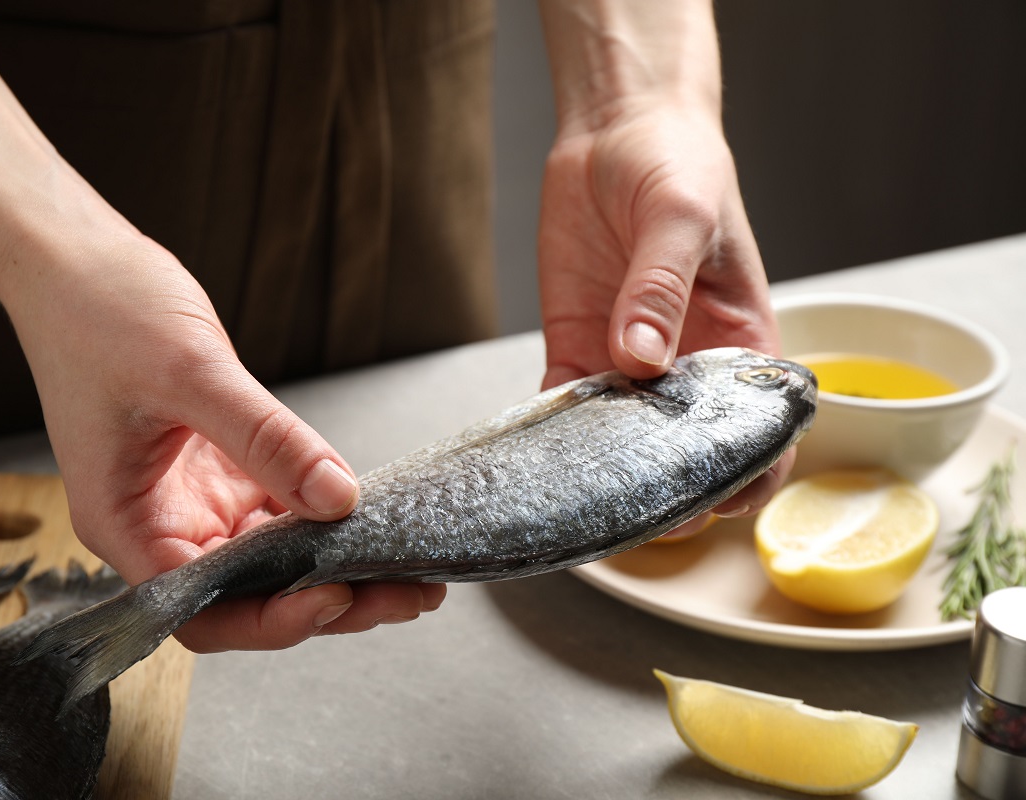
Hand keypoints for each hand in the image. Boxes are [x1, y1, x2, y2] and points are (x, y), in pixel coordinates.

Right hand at [8, 235, 444, 651]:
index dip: (272, 619)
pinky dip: (325, 514)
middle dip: (328, 600)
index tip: (337, 597)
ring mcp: (193, 499)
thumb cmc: (100, 312)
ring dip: (337, 564)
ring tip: (411, 567)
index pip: (202, 609)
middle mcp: (160, 524)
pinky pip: (280, 507)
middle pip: (249, 595)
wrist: (75, 261)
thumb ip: (265, 439)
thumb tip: (337, 498)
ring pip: (273, 558)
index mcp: (126, 524)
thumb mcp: (189, 373)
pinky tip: (374, 515)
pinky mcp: (221, 468)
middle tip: (408, 593)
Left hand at [537, 105, 790, 520]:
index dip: (747, 474)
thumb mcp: (680, 217)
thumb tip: (642, 359)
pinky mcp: (578, 346)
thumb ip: (661, 288)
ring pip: (621, 438)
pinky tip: (538, 449)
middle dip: (665, 485)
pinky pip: (566, 404)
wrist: (615, 131)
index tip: (719, 501)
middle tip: (634, 506)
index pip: (757, 428)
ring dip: (603, 467)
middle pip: (685, 449)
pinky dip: (552, 432)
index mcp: (740, 339)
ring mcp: (629, 360)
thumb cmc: (677, 164)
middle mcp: (687, 363)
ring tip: (581, 489)